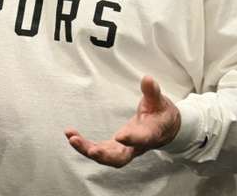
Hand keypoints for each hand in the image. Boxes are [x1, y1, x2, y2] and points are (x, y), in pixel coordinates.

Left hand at [65, 75, 180, 167]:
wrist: (165, 129)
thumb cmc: (161, 114)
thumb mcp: (159, 101)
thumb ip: (152, 92)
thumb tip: (147, 79)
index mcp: (151, 134)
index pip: (143, 139)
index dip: (132, 139)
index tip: (120, 136)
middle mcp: (137, 146)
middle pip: (121, 158)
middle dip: (105, 155)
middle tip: (91, 151)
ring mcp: (125, 149)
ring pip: (106, 156)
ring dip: (88, 150)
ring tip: (72, 138)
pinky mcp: (116, 147)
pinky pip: (99, 150)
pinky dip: (85, 146)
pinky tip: (72, 136)